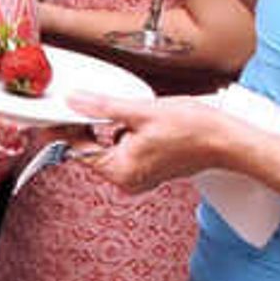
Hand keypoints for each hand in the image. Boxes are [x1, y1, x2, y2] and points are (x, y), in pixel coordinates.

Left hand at [68, 89, 259, 192]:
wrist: (227, 140)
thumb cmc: (194, 129)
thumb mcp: (141, 111)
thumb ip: (103, 107)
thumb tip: (75, 101)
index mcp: (120, 170)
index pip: (77, 150)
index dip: (62, 129)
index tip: (52, 114)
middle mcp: (127, 179)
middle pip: (91, 150)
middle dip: (85, 126)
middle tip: (79, 103)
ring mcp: (139, 176)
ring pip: (108, 148)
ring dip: (107, 128)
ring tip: (120, 109)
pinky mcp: (149, 169)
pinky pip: (125, 150)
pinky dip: (123, 134)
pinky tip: (135, 120)